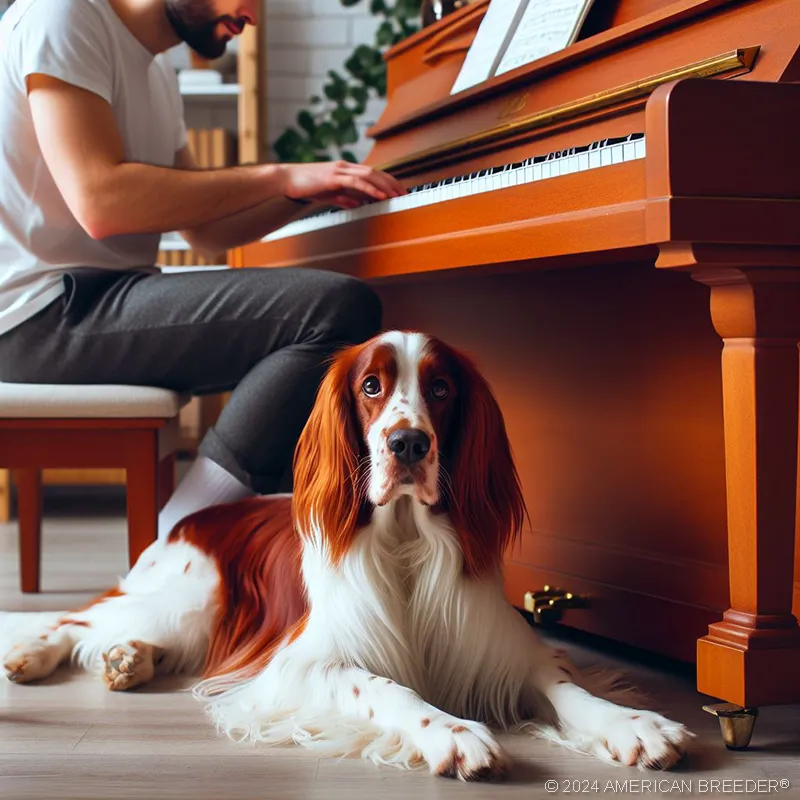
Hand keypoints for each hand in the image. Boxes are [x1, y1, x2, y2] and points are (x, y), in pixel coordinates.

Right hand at [280, 161, 405, 208]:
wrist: (287, 180)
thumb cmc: (306, 186)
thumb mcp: (329, 194)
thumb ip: (344, 198)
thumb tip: (357, 204)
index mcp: (346, 170)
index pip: (373, 174)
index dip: (388, 181)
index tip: (400, 191)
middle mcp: (346, 167)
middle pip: (376, 173)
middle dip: (393, 183)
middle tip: (406, 193)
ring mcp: (340, 170)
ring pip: (369, 176)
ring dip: (386, 186)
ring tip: (398, 195)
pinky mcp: (334, 177)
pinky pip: (357, 183)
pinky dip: (371, 189)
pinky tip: (381, 196)